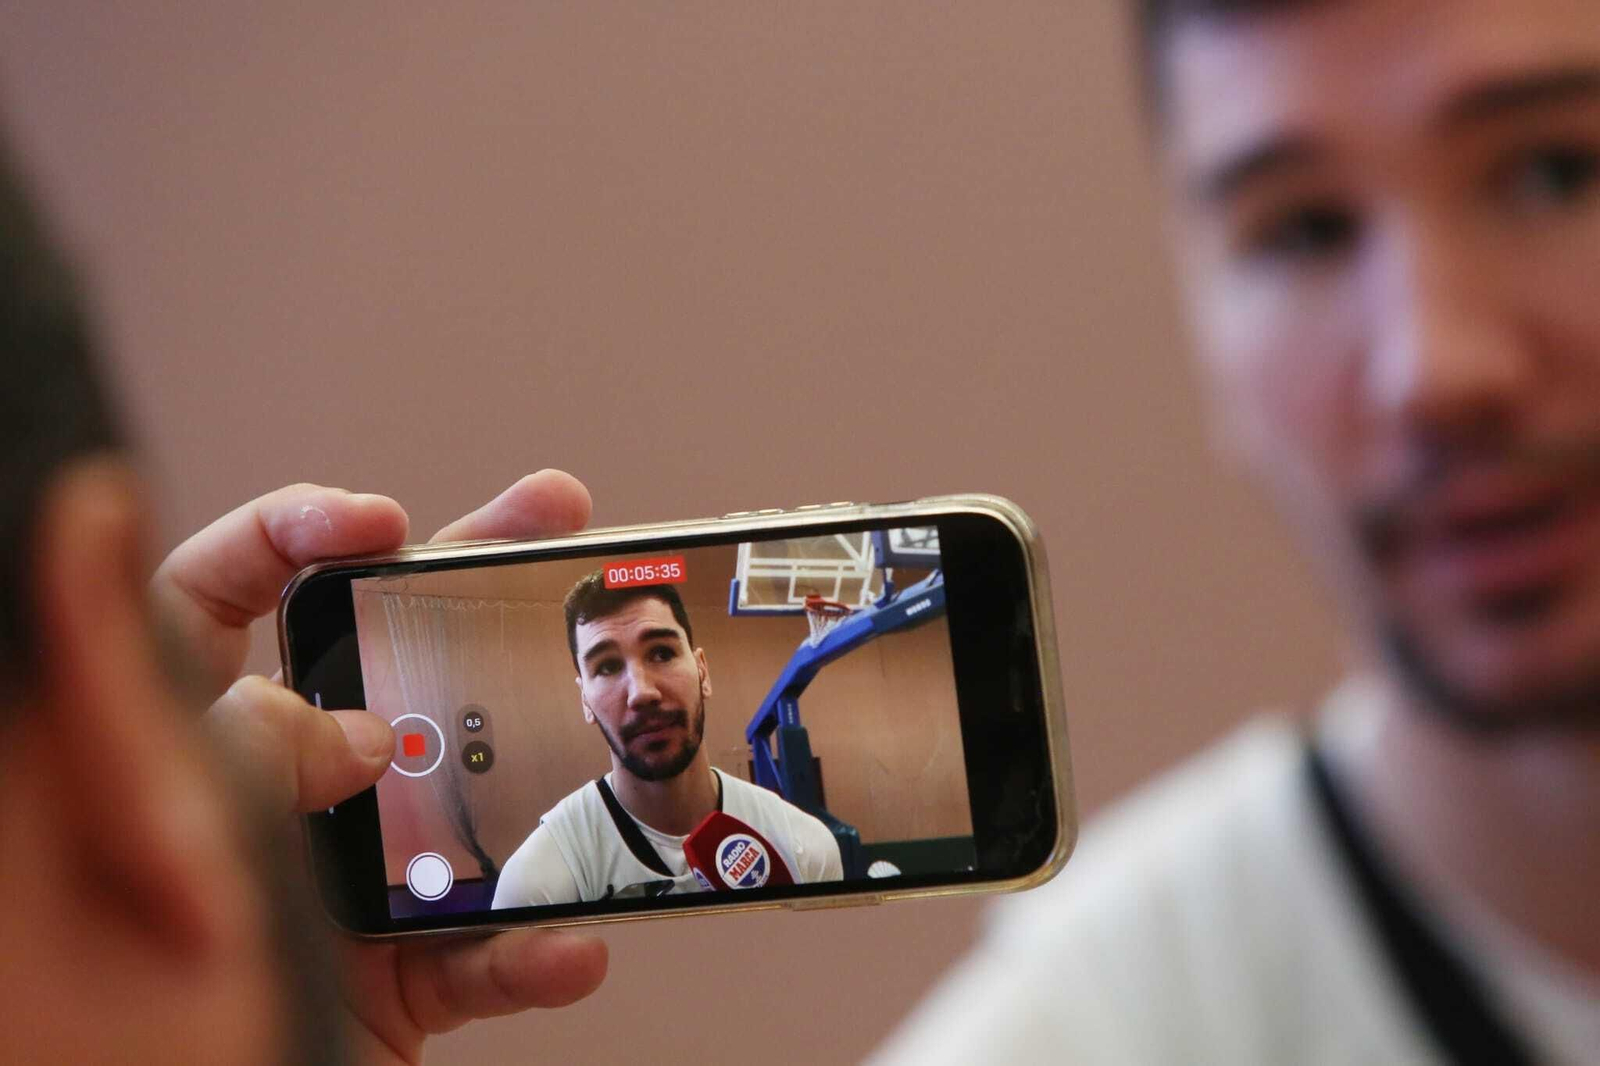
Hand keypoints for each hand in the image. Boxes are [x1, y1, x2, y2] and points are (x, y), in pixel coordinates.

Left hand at [152, 472, 607, 1064]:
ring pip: (454, 794)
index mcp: (171, 744)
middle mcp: (266, 800)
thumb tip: (358, 732)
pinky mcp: (394, 976)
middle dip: (468, 581)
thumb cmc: (109, 1020)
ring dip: (538, 766)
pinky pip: (478, 954)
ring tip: (602, 720)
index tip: (376, 523)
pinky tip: (567, 943)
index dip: (291, 534)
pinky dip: (529, 955)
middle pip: (375, 661)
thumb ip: (236, 753)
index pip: (211, 597)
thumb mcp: (152, 843)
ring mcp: (340, 883)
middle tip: (551, 517)